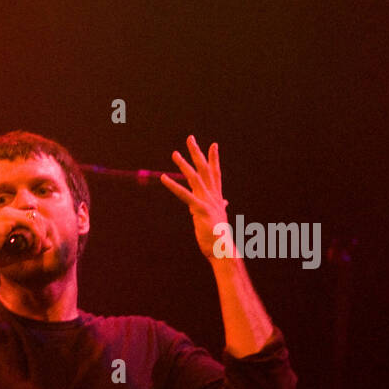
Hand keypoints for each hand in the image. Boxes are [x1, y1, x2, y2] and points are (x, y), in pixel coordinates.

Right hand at [0, 207, 50, 261]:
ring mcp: (8, 213)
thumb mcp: (17, 254)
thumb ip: (33, 249)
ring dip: (40, 236)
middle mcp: (9, 211)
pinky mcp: (8, 218)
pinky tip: (34, 248)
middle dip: (43, 234)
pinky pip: (30, 223)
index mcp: (9, 216)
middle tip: (40, 249)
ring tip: (36, 250)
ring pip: (36, 219)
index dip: (41, 232)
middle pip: (37, 217)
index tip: (40, 249)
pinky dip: (36, 236)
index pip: (34, 219)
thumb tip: (50, 245)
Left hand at [160, 135, 229, 259]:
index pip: (215, 174)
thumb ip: (220, 207)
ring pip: (195, 178)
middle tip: (190, 138)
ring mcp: (207, 202)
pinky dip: (174, 186)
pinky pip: (185, 195)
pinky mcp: (200, 210)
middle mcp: (213, 196)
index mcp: (216, 198)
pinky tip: (164, 178)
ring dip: (183, 165)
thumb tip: (225, 201)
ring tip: (174, 153)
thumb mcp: (219, 218)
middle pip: (205, 169)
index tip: (213, 145)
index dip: (214, 159)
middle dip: (197, 153)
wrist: (223, 250)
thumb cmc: (218, 237)